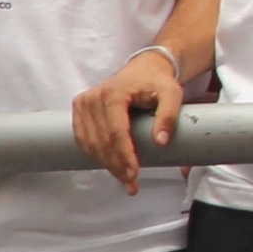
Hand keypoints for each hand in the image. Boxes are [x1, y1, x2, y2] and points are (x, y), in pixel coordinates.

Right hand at [72, 47, 185, 192]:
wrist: (144, 68)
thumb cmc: (158, 81)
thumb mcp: (172, 93)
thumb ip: (169, 115)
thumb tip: (161, 141)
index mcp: (114, 93)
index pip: (116, 131)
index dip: (124, 155)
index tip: (134, 174)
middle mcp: (94, 97)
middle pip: (102, 141)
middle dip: (116, 166)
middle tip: (132, 184)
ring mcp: (84, 103)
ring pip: (90, 143)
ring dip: (106, 164)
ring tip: (124, 179)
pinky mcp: (80, 109)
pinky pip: (83, 138)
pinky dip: (95, 154)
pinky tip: (109, 165)